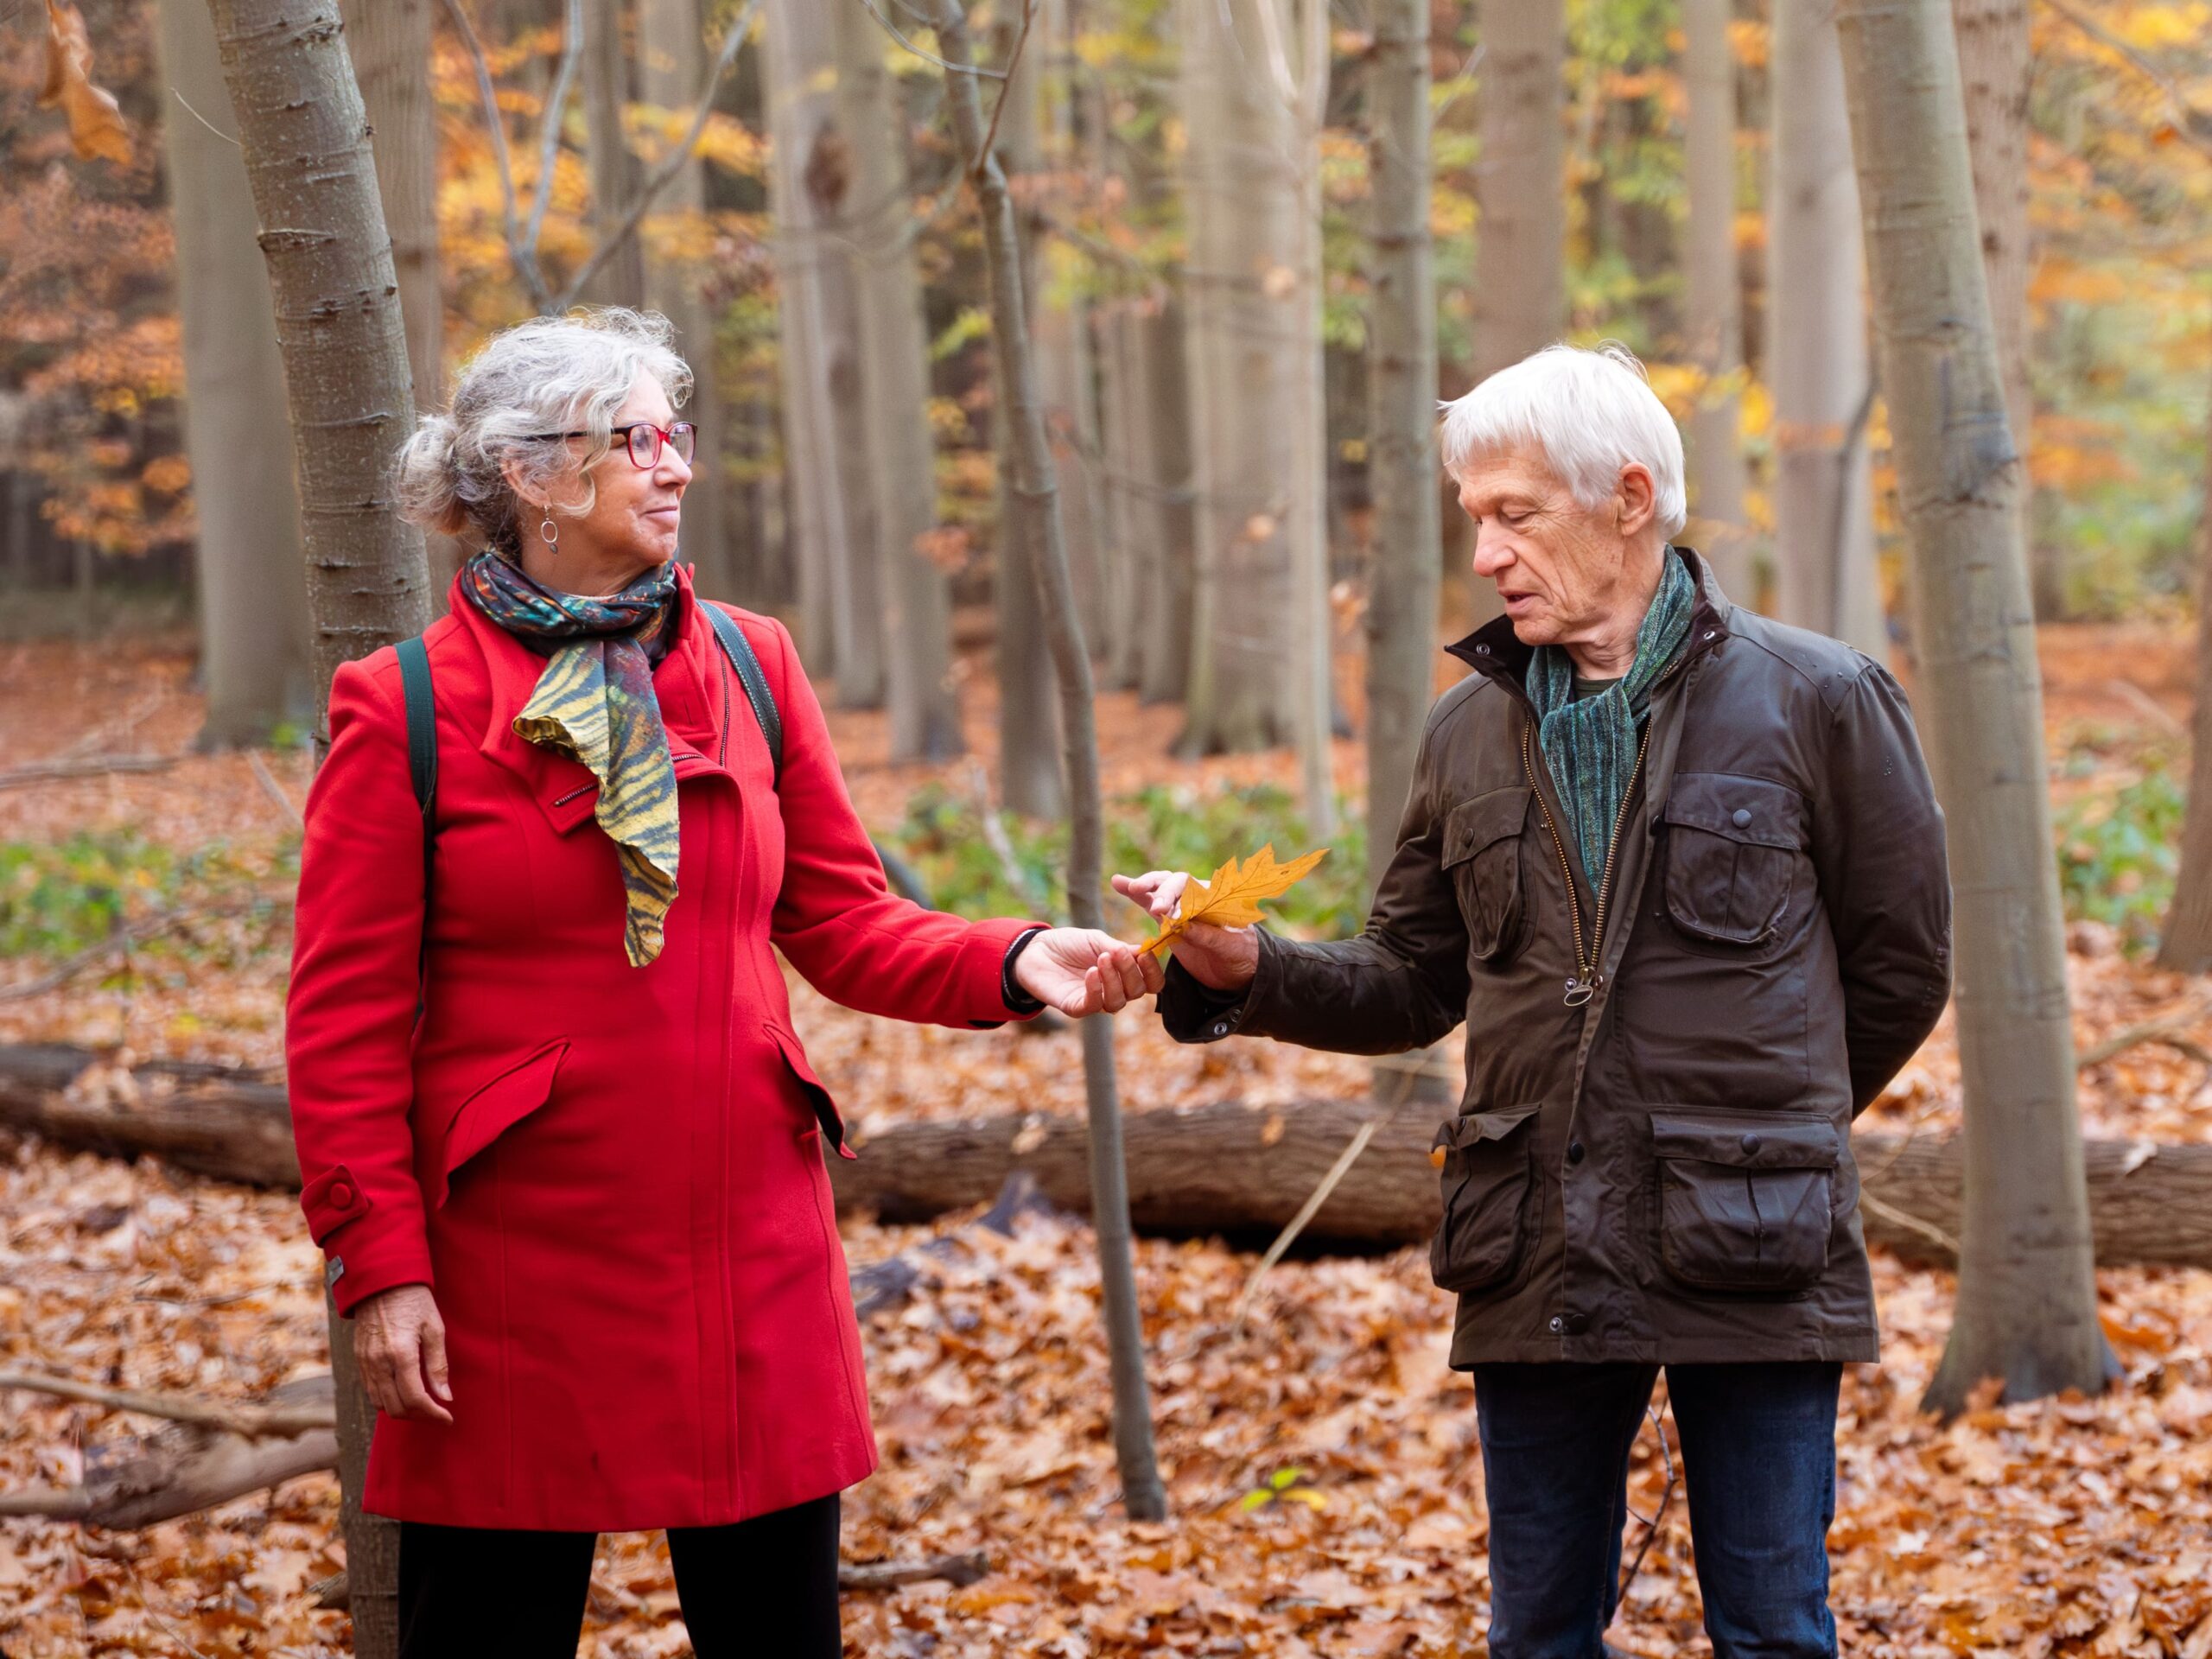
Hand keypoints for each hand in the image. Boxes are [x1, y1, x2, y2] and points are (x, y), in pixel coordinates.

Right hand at [352, 1283, 453, 1423]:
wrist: (382, 1281)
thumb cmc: (414, 1301)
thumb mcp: (434, 1328)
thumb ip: (438, 1365)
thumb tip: (445, 1397)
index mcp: (401, 1354)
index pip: (415, 1399)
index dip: (433, 1414)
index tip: (447, 1418)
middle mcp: (378, 1363)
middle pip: (395, 1408)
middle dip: (419, 1416)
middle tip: (437, 1413)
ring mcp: (365, 1363)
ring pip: (380, 1404)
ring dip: (402, 1410)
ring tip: (423, 1404)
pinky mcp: (358, 1360)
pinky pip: (371, 1391)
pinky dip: (387, 1399)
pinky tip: (403, 1392)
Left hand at [1014, 927, 1164, 1015]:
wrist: (1036, 950)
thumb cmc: (1069, 944)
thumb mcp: (1097, 940)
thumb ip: (1119, 948)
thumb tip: (1146, 951)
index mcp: (1123, 974)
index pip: (1150, 983)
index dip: (1153, 972)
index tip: (1145, 954)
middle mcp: (1113, 990)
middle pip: (1137, 992)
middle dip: (1131, 971)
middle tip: (1117, 953)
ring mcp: (1095, 1000)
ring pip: (1117, 1002)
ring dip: (1113, 980)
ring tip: (1101, 959)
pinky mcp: (1076, 1007)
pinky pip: (1093, 1005)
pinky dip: (1095, 989)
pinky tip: (1091, 972)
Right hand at [1111, 870, 1260, 992]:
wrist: (1236, 971)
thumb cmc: (1240, 956)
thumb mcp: (1230, 949)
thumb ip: (1208, 936)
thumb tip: (1184, 926)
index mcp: (1217, 900)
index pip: (1197, 891)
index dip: (1183, 901)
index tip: (1174, 919)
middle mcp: (1197, 897)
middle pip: (1176, 884)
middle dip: (1163, 894)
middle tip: (1156, 909)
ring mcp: (1180, 906)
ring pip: (1161, 888)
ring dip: (1145, 886)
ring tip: (1129, 887)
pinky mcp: (1167, 918)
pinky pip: (1149, 902)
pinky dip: (1134, 892)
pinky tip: (1117, 882)